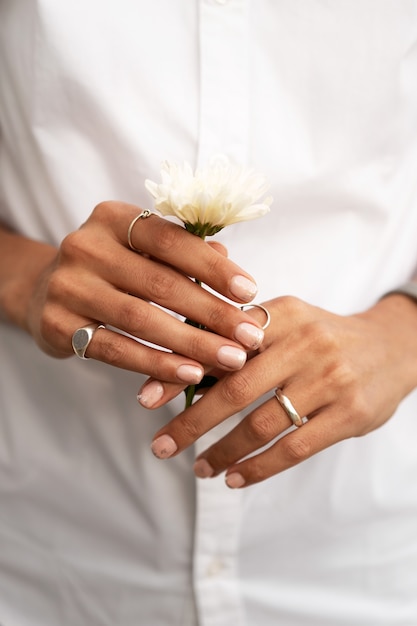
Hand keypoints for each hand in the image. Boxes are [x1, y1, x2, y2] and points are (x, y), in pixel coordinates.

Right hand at [22, 201, 264, 380]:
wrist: (44, 289)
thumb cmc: (112, 268)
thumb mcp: (142, 250)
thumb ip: (182, 253)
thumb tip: (227, 261)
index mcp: (112, 218)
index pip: (170, 240)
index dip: (213, 268)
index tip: (250, 292)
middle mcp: (85, 246)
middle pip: (161, 284)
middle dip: (213, 313)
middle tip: (249, 337)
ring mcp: (67, 286)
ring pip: (141, 319)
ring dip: (192, 343)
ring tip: (231, 359)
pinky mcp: (57, 325)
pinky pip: (116, 349)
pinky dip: (157, 363)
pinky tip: (190, 373)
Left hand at [149, 294, 416, 486]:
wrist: (391, 347)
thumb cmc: (322, 337)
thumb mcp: (286, 322)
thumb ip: (239, 339)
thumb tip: (178, 366)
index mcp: (283, 313)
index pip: (220, 344)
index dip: (180, 372)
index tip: (145, 399)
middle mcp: (306, 341)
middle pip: (236, 388)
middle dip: (191, 422)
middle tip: (160, 446)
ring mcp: (331, 378)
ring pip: (262, 424)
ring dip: (223, 451)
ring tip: (198, 468)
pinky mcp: (350, 414)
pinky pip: (294, 448)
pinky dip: (259, 467)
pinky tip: (235, 478)